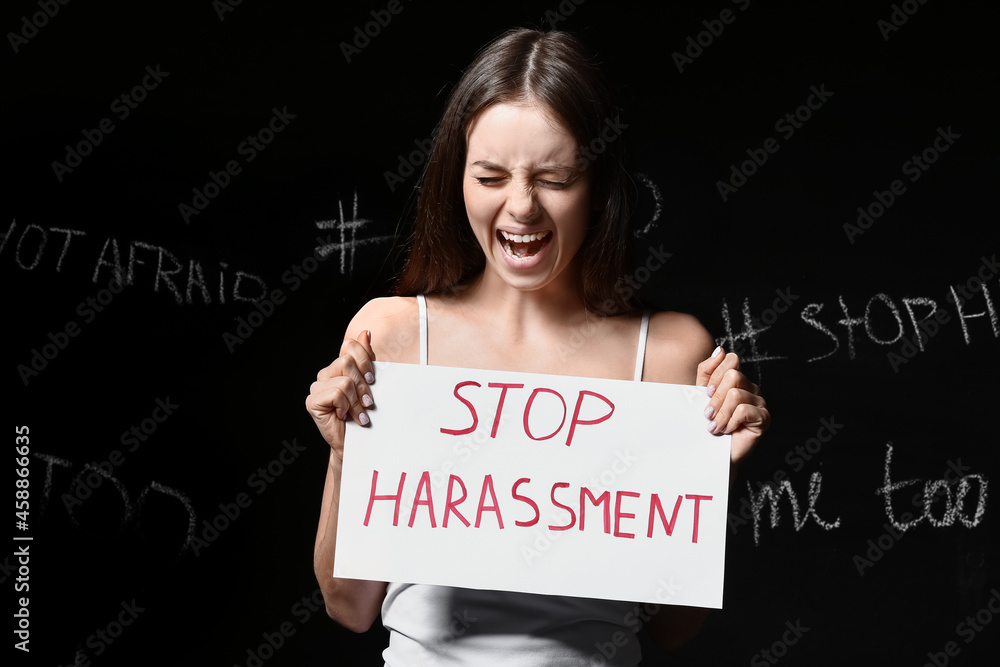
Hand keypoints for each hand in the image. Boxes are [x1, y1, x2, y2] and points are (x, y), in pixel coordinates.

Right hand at [305, 330, 376, 461]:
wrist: (357, 442)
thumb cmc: (364, 412)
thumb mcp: (370, 383)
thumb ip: (366, 358)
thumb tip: (365, 333)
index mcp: (338, 366)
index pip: (350, 347)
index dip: (365, 361)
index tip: (373, 380)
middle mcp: (325, 373)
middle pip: (347, 363)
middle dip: (363, 385)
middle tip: (368, 403)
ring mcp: (316, 387)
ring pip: (344, 381)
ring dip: (357, 401)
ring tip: (359, 414)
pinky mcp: (312, 401)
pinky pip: (336, 394)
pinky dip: (346, 407)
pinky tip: (345, 416)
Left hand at [696, 346, 768, 464]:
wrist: (711, 451)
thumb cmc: (706, 423)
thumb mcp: (700, 394)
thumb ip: (707, 371)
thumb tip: (720, 350)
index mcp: (737, 380)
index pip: (731, 360)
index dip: (715, 376)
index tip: (706, 394)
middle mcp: (751, 388)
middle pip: (733, 376)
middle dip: (715, 397)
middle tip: (708, 414)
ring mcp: (759, 403)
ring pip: (736, 394)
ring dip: (720, 414)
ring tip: (715, 426)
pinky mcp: (764, 418)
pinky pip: (744, 409)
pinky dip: (730, 421)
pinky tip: (726, 430)